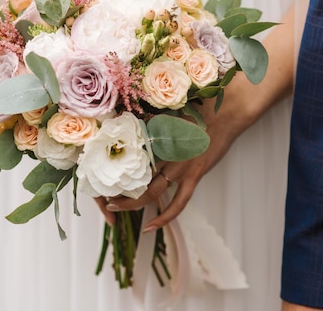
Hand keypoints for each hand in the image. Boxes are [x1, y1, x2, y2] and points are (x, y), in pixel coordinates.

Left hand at [96, 7, 297, 229]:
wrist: (230, 106)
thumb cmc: (200, 98)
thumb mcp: (168, 99)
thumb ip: (147, 103)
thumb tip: (124, 94)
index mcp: (154, 132)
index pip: (124, 150)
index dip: (107, 158)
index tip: (93, 163)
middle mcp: (163, 152)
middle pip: (133, 174)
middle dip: (115, 186)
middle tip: (100, 193)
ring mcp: (180, 167)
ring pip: (151, 193)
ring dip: (132, 203)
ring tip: (115, 210)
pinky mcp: (195, 176)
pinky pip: (179, 203)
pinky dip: (165, 217)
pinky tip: (151, 228)